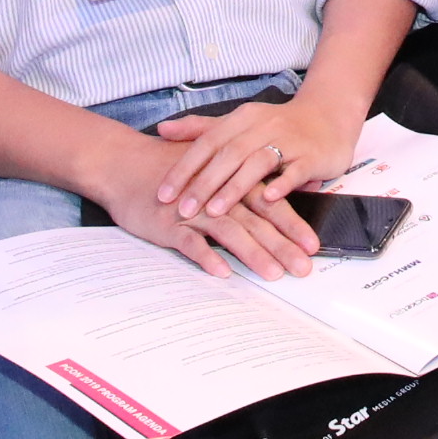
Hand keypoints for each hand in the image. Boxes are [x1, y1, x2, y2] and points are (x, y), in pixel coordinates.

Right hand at [88, 124, 315, 281]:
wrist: (123, 164)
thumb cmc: (172, 171)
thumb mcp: (211, 174)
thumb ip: (241, 188)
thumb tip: (275, 199)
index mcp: (231, 182)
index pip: (270, 203)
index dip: (293, 225)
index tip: (314, 246)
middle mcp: (217, 195)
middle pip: (256, 222)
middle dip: (282, 246)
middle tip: (304, 268)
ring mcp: (193, 210)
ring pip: (229, 232)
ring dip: (252, 253)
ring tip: (273, 274)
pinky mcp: (168, 225)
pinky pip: (190, 242)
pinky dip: (206, 255)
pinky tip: (221, 272)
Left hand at [151, 85, 366, 219]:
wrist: (329, 116)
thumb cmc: (278, 125)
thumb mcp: (239, 122)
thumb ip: (201, 129)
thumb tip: (162, 130)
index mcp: (242, 119)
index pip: (207, 143)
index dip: (184, 168)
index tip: (164, 193)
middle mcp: (263, 126)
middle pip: (228, 154)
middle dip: (203, 183)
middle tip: (182, 210)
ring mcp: (289, 140)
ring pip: (258, 162)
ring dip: (235, 187)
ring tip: (214, 211)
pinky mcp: (312, 155)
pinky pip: (296, 170)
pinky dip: (282, 184)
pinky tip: (268, 200)